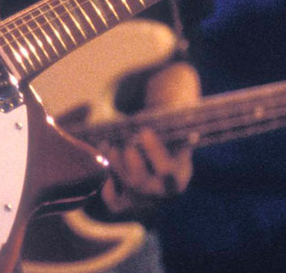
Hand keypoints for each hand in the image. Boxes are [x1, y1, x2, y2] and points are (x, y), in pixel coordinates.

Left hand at [100, 61, 197, 215]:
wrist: (155, 130)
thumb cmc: (166, 110)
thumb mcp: (174, 100)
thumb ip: (175, 96)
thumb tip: (170, 84)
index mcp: (181, 169)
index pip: (169, 172)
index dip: (155, 153)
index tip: (142, 129)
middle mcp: (163, 188)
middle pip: (144, 185)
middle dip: (129, 159)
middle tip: (122, 138)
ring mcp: (144, 195)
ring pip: (125, 189)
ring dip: (115, 164)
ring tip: (110, 141)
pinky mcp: (126, 196)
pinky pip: (113, 200)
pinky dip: (106, 181)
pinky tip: (104, 156)